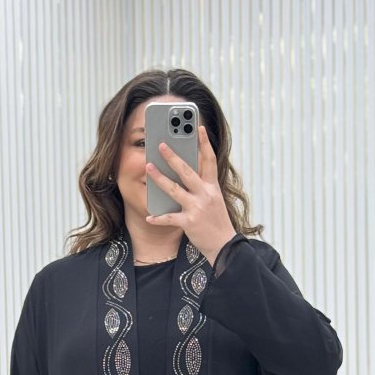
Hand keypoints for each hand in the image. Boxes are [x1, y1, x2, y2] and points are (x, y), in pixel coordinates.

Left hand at [145, 124, 236, 265]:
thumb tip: (189, 170)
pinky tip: (149, 216)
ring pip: (175, 189)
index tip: (199, 127)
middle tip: (160, 144)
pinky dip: (158, 218)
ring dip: (159, 178)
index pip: (210, 160)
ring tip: (148, 167)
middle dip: (173, 156)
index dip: (204, 143)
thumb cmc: (217, 222)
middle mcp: (206, 194)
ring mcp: (197, 208)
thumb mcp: (215, 200)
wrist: (225, 247)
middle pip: (187, 171)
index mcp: (213, 187)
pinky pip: (170, 218)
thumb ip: (204, 186)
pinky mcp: (189, 222)